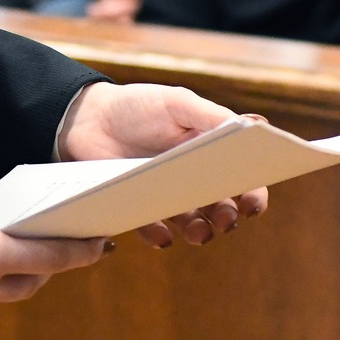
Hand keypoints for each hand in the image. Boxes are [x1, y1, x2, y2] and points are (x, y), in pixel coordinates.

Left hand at [54, 82, 267, 246]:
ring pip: (194, 225)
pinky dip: (161, 235)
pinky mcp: (140, 209)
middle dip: (228, 217)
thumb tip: (253, 129)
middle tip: (225, 219)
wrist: (86, 118)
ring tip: (198, 232)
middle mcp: (193, 179)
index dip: (253, 193)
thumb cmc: (137, 106)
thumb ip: (211, 116)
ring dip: (201, 232)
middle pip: (222, 207)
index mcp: (209, 151)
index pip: (243, 179)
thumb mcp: (176, 103)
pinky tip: (162, 235)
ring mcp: (167, 196)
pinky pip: (155, 230)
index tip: (252, 203)